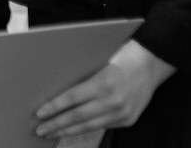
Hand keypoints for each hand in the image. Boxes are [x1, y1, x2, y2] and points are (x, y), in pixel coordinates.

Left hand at [35, 40, 173, 138]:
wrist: (151, 64)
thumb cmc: (120, 58)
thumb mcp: (98, 64)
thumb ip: (81, 79)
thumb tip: (54, 92)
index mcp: (103, 84)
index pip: (72, 99)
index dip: (54, 108)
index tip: (39, 114)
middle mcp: (113, 101)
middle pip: (78, 117)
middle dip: (56, 125)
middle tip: (40, 130)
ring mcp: (122, 113)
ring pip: (89, 126)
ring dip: (68, 131)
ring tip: (52, 133)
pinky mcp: (128, 120)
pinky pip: (102, 126)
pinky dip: (85, 128)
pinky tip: (73, 130)